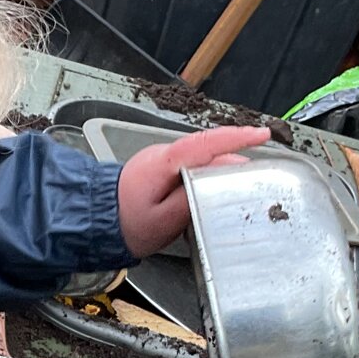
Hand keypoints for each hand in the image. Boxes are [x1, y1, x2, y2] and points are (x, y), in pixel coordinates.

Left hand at [117, 125, 272, 258]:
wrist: (97, 221)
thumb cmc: (126, 223)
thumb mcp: (162, 221)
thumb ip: (191, 201)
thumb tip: (217, 186)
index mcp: (164, 163)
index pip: (206, 143)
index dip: (238, 137)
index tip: (262, 134)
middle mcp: (164, 154)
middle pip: (210, 150)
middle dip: (237, 159)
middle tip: (259, 176)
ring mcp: (163, 159)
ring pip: (202, 158)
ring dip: (223, 168)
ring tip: (241, 186)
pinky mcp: (163, 168)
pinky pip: (193, 165)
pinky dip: (210, 173)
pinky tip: (217, 189)